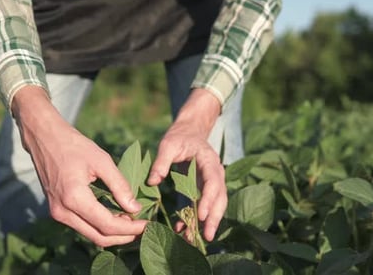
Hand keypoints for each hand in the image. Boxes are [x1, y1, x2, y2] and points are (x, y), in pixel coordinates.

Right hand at [11, 86, 147, 246]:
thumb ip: (119, 186)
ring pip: (91, 235)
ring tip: (134, 223)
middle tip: (144, 229)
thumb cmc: (74, 145)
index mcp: (74, 198)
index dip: (130, 228)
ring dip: (113, 234)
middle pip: (99, 238)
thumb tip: (135, 208)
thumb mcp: (102, 161)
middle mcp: (63, 212)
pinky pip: (83, 226)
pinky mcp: (57, 211)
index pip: (107, 225)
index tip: (148, 224)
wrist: (44, 138)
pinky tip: (117, 217)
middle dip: (124, 236)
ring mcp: (58, 214)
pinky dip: (101, 226)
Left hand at [148, 88, 226, 241]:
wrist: (189, 132)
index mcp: (209, 161)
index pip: (213, 182)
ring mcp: (212, 182)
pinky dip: (195, 218)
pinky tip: (183, 229)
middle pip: (220, 198)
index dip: (208, 199)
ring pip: (215, 205)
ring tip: (194, 240)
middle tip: (207, 237)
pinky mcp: (204, 188)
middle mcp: (216, 173)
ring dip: (206, 223)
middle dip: (214, 218)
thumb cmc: (179, 137)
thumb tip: (152, 182)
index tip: (201, 215)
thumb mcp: (168, 144)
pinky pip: (203, 205)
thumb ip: (161, 162)